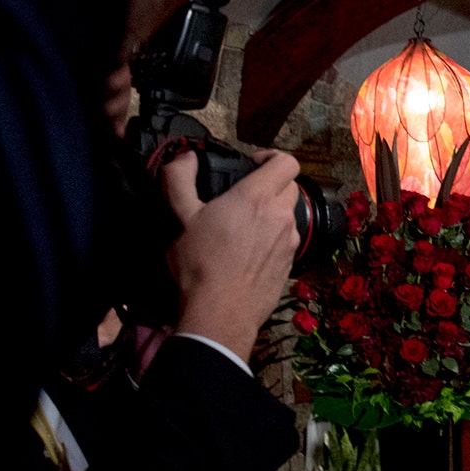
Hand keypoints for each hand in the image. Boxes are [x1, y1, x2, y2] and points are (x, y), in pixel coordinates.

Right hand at [162, 147, 299, 360]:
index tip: (253, 165)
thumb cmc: (200, 264)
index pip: (287, 162)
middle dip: (272, 184)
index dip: (272, 157)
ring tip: (246, 224)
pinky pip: (287, 241)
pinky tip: (250, 251)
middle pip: (290, 187)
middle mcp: (281, 216)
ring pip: (290, 215)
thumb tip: (184, 157)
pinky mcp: (290, 265)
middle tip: (246, 195)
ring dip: (273, 212)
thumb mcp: (181, 217)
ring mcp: (289, 242)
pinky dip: (274, 238)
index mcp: (257, 197)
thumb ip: (179, 180)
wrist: (221, 313)